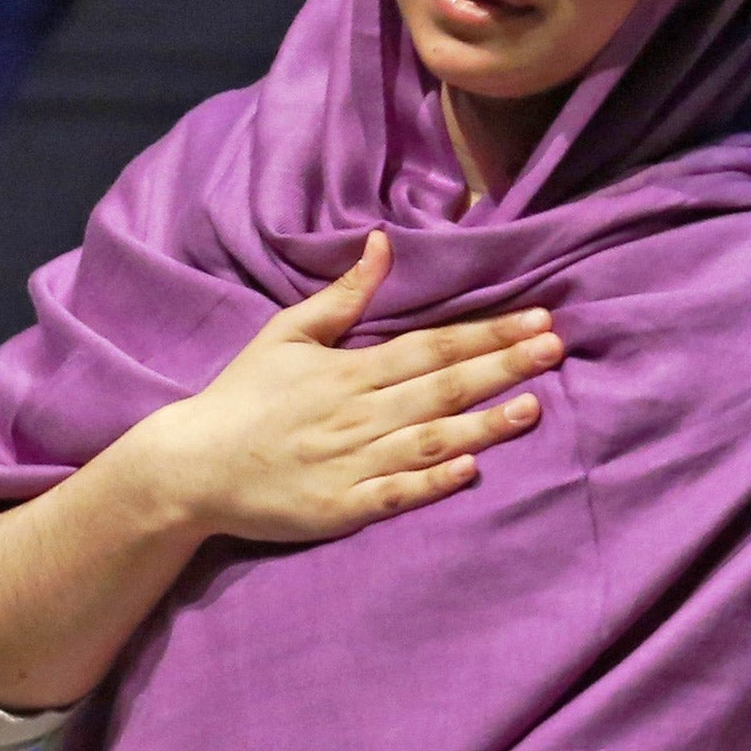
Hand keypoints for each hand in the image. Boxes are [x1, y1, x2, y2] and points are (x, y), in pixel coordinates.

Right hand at [127, 231, 562, 543]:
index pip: (433, 346)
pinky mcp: (341, 508)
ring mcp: (351, 463)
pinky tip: (470, 470)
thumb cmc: (244, 395)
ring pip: (430, 440)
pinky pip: (395, 495)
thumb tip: (382, 243)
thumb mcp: (287, 333)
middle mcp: (358, 414)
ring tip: (535, 407)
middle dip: (504, 367)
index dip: (488, 332)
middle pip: (443, 387)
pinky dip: (432, 483)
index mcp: (350, 370)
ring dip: (484, 424)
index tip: (538, 318)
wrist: (193, 466)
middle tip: (556, 349)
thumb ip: (343, 295)